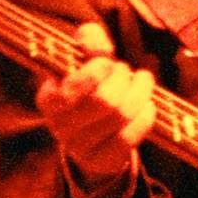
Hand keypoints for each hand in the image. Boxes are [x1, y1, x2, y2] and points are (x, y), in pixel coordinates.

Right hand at [34, 21, 155, 191]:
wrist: (89, 133)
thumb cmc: (88, 87)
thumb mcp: (83, 60)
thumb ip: (88, 41)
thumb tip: (92, 37)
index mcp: (49, 98)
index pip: (76, 85)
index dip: (98, 70)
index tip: (108, 62)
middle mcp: (60, 126)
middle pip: (104, 100)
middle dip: (123, 80)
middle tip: (127, 71)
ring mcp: (80, 147)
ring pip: (120, 116)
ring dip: (139, 93)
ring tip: (142, 81)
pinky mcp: (101, 160)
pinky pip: (129, 138)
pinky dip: (145, 117)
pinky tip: (148, 105)